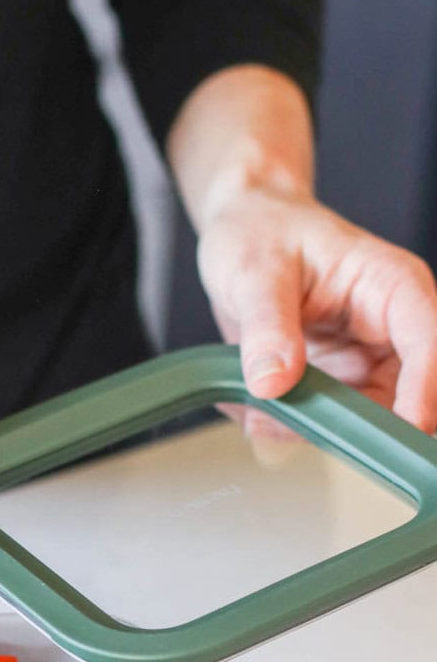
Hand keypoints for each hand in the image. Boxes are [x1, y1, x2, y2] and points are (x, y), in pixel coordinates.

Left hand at [197, 184, 436, 433]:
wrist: (244, 229)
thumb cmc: (261, 231)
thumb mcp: (255, 272)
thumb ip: (267, 327)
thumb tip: (273, 383)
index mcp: (393, 287)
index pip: (429, 343)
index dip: (425, 390)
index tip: (406, 427)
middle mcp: (391, 330)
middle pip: (411, 396)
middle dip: (364, 427)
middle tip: (308, 432)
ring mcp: (366, 362)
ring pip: (366, 421)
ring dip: (319, 431)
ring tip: (263, 415)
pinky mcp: (338, 385)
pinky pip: (327, 424)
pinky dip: (292, 427)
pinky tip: (255, 410)